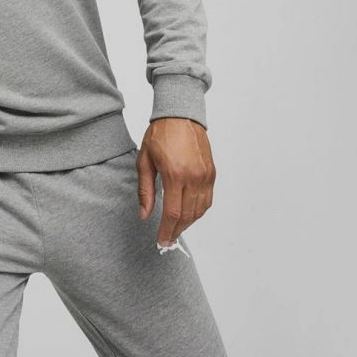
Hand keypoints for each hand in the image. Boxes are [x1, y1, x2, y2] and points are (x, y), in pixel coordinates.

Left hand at [136, 117, 215, 246]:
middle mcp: (194, 177)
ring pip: (200, 210)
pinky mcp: (212, 173)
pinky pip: (208, 200)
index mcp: (175, 174)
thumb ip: (145, 190)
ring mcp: (206, 176)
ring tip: (176, 228)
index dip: (167, 230)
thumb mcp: (144, 160)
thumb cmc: (160, 134)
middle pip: (187, 215)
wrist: (181, 115)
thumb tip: (145, 214)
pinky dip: (199, 211)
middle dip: (177, 231)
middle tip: (168, 240)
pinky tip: (188, 214)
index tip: (161, 240)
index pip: (172, 212)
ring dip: (188, 223)